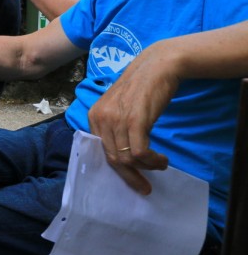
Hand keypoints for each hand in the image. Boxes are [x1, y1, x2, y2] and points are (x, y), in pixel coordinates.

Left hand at [87, 42, 178, 194]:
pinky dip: (151, 162)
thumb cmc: (141, 88)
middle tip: (145, 187)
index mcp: (94, 116)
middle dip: (130, 177)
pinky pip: (139, 154)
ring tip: (159, 165)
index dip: (116, 168)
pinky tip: (162, 159)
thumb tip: (122, 154)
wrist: (156, 66)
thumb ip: (115, 127)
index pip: (100, 150)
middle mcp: (100, 118)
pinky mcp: (134, 121)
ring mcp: (116, 119)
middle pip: (112, 159)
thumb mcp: (119, 107)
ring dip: (146, 168)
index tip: (131, 179)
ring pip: (125, 159)